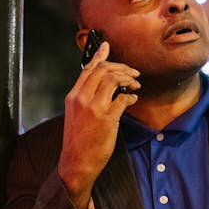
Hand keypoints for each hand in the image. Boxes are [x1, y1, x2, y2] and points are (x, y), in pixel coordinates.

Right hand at [58, 41, 139, 208]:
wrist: (76, 162)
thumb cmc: (78, 140)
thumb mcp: (76, 114)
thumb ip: (86, 97)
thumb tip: (103, 84)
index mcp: (73, 96)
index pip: (88, 69)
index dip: (99, 56)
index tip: (107, 46)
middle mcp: (81, 98)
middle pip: (103, 70)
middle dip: (122, 67)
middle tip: (133, 73)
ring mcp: (94, 108)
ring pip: (113, 79)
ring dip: (128, 79)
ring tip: (135, 85)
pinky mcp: (107, 118)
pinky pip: (123, 98)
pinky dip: (131, 96)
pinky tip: (133, 99)